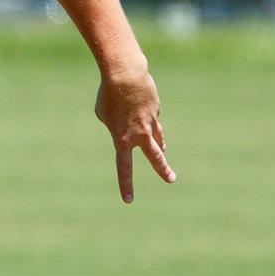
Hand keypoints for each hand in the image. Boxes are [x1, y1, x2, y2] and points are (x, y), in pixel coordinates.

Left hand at [95, 66, 173, 202]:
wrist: (126, 75)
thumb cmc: (108, 95)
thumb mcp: (104, 114)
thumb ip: (114, 125)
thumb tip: (127, 125)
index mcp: (122, 140)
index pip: (124, 168)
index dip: (126, 185)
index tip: (128, 200)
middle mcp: (139, 134)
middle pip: (155, 157)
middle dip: (163, 170)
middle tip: (171, 179)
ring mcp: (150, 122)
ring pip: (159, 138)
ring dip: (161, 146)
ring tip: (164, 152)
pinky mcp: (156, 108)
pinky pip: (152, 117)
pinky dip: (148, 115)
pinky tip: (143, 107)